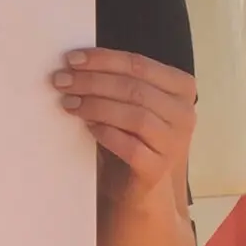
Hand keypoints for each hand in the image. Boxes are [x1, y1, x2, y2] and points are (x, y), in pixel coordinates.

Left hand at [53, 49, 195, 205]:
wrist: (137, 186)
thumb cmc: (130, 136)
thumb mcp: (128, 102)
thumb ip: (114, 80)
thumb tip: (75, 63)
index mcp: (180, 88)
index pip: (139, 65)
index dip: (103, 59)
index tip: (72, 59)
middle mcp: (184, 114)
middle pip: (134, 88)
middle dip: (92, 81)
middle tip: (62, 81)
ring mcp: (174, 143)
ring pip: (135, 115)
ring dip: (96, 106)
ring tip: (69, 103)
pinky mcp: (158, 168)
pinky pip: (131, 147)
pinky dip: (106, 133)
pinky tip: (88, 127)